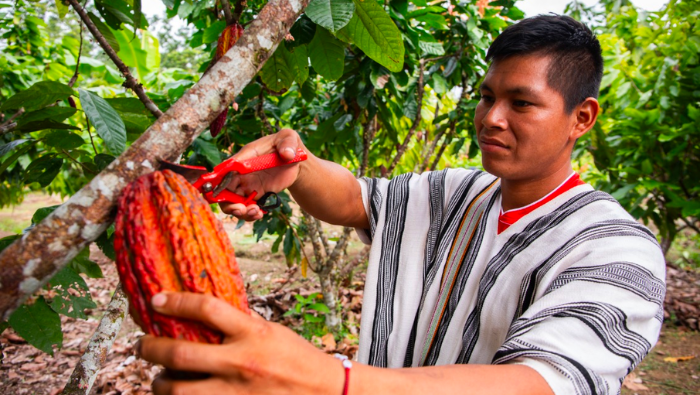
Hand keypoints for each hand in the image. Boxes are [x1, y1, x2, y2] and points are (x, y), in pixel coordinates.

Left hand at [138, 292, 343, 394]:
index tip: (156, 300)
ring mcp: (235, 392)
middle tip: (143, 344)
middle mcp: (240, 362)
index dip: (176, 302)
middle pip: (180, 354)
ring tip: (158, 379)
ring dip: (159, 384)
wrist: (325, 392)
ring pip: (178, 390)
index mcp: (252, 333)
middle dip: (151, 348)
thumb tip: (205, 314)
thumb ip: (240, 325)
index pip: (207, 309)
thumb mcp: (271, 332)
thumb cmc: (297, 359)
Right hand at [220, 128, 305, 220]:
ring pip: (233, 202)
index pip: (226, 169)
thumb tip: (287, 154)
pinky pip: (247, 207)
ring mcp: (247, 185)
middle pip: (223, 190)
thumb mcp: (288, 138)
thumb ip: (287, 143)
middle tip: (241, 209)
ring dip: (240, 211)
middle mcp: (241, 173)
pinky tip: (260, 214)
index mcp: (244, 157)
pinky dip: (250, 214)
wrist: (295, 161)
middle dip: (228, 203)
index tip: (222, 193)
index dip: (220, 182)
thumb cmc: (287, 145)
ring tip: (255, 212)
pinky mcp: (256, 195)